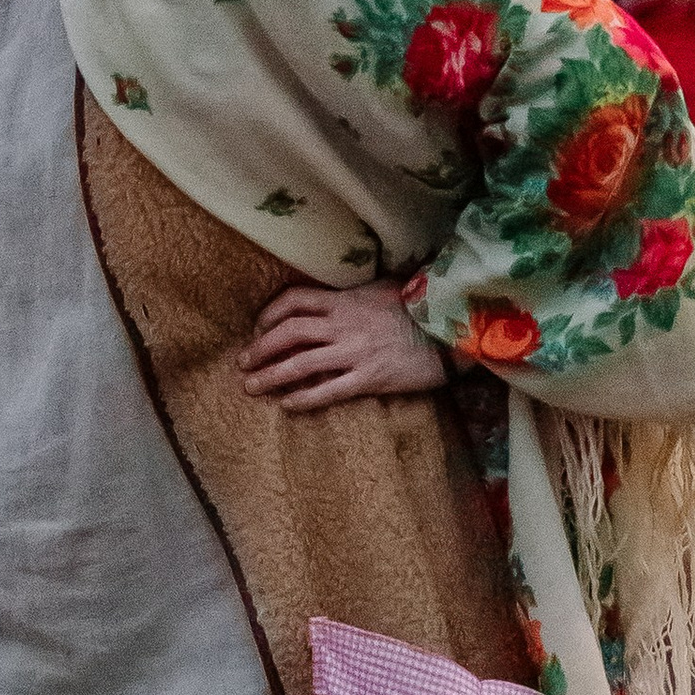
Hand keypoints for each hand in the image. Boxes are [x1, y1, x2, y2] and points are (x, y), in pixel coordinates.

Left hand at [237, 281, 446, 412]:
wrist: (451, 330)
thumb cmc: (419, 308)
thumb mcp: (382, 290)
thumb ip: (353, 296)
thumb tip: (332, 301)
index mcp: (345, 301)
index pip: (294, 300)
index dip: (269, 313)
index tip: (258, 328)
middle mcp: (343, 325)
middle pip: (288, 332)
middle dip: (260, 348)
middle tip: (243, 362)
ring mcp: (354, 352)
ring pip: (301, 363)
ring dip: (271, 375)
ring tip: (251, 387)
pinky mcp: (369, 378)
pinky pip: (328, 390)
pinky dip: (304, 398)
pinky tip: (288, 405)